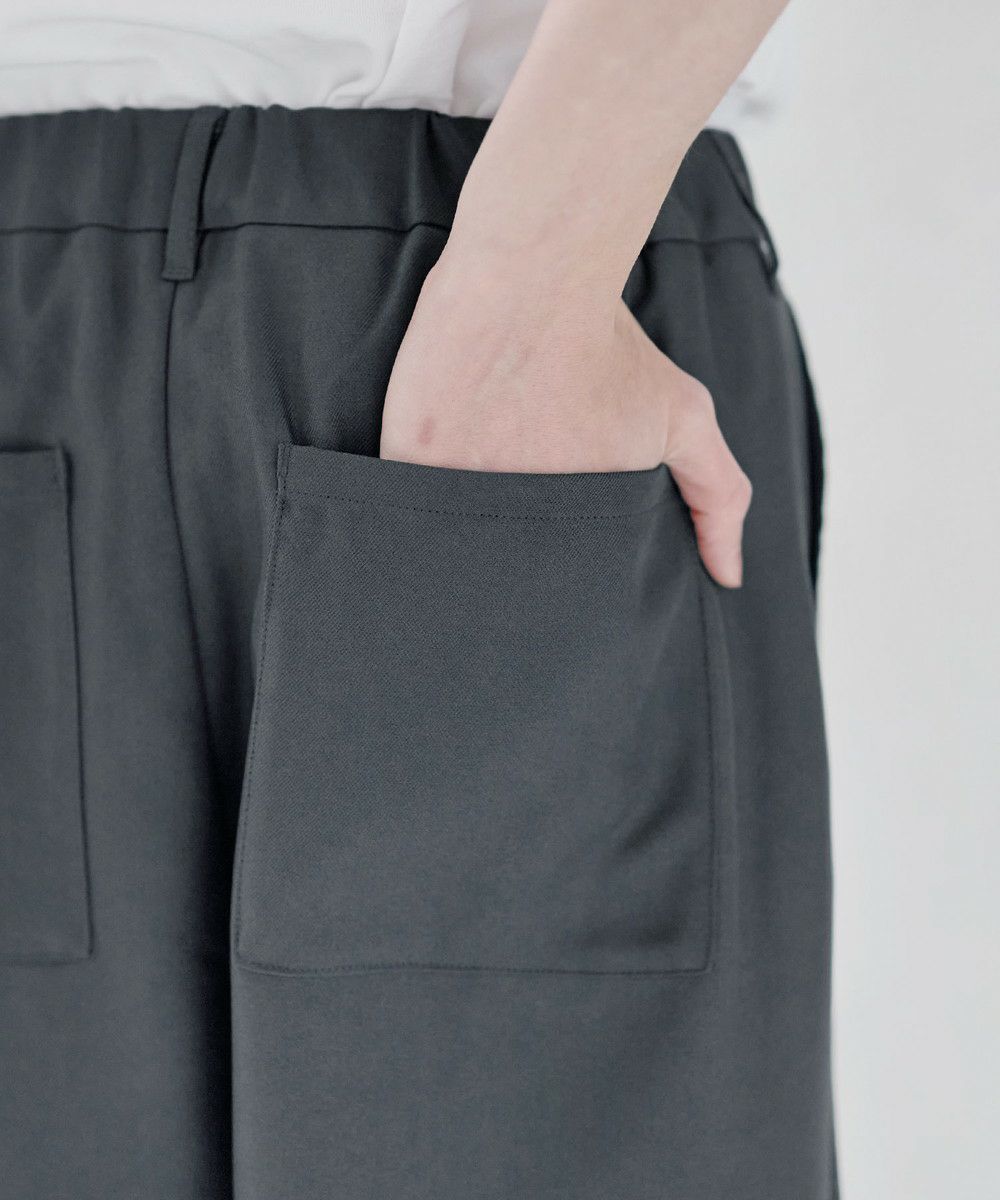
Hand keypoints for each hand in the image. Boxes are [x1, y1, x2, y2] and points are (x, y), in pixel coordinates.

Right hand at [380, 251, 750, 586]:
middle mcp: (517, 520)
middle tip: (497, 517)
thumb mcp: (683, 417)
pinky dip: (402, 503)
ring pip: (440, 544)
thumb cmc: (609, 344)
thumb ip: (717, 497)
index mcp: (576, 526)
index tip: (538, 543)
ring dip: (444, 538)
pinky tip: (414, 482)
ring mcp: (456, 491)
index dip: (542, 573)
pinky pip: (394, 505)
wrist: (535, 274)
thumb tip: (730, 576)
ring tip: (458, 497)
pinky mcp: (407, 457)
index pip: (551, 583)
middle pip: (493, 572)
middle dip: (494, 563)